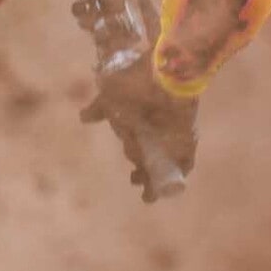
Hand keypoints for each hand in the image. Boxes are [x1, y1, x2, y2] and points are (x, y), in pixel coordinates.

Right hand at [79, 57, 197, 202]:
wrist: (159, 74)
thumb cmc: (131, 84)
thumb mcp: (109, 97)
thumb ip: (98, 109)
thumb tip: (84, 117)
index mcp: (137, 124)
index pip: (136, 149)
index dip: (135, 164)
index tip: (133, 179)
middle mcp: (155, 132)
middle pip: (150, 159)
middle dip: (143, 175)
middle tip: (136, 183)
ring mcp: (172, 135)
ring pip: (166, 164)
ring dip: (158, 180)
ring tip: (149, 195)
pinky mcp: (187, 137)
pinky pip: (186, 161)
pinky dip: (180, 173)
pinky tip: (174, 185)